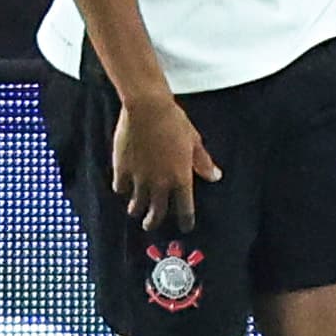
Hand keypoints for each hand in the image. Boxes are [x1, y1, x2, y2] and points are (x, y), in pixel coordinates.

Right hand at [111, 87, 221, 230]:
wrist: (147, 108)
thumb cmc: (174, 121)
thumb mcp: (194, 141)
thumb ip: (203, 163)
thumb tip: (215, 176)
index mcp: (180, 178)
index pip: (185, 209)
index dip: (186, 221)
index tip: (186, 226)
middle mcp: (160, 183)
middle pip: (157, 213)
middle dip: (154, 222)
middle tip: (150, 225)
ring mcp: (139, 178)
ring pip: (136, 205)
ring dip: (137, 210)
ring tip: (135, 211)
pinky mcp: (122, 170)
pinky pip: (120, 188)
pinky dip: (122, 190)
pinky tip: (123, 188)